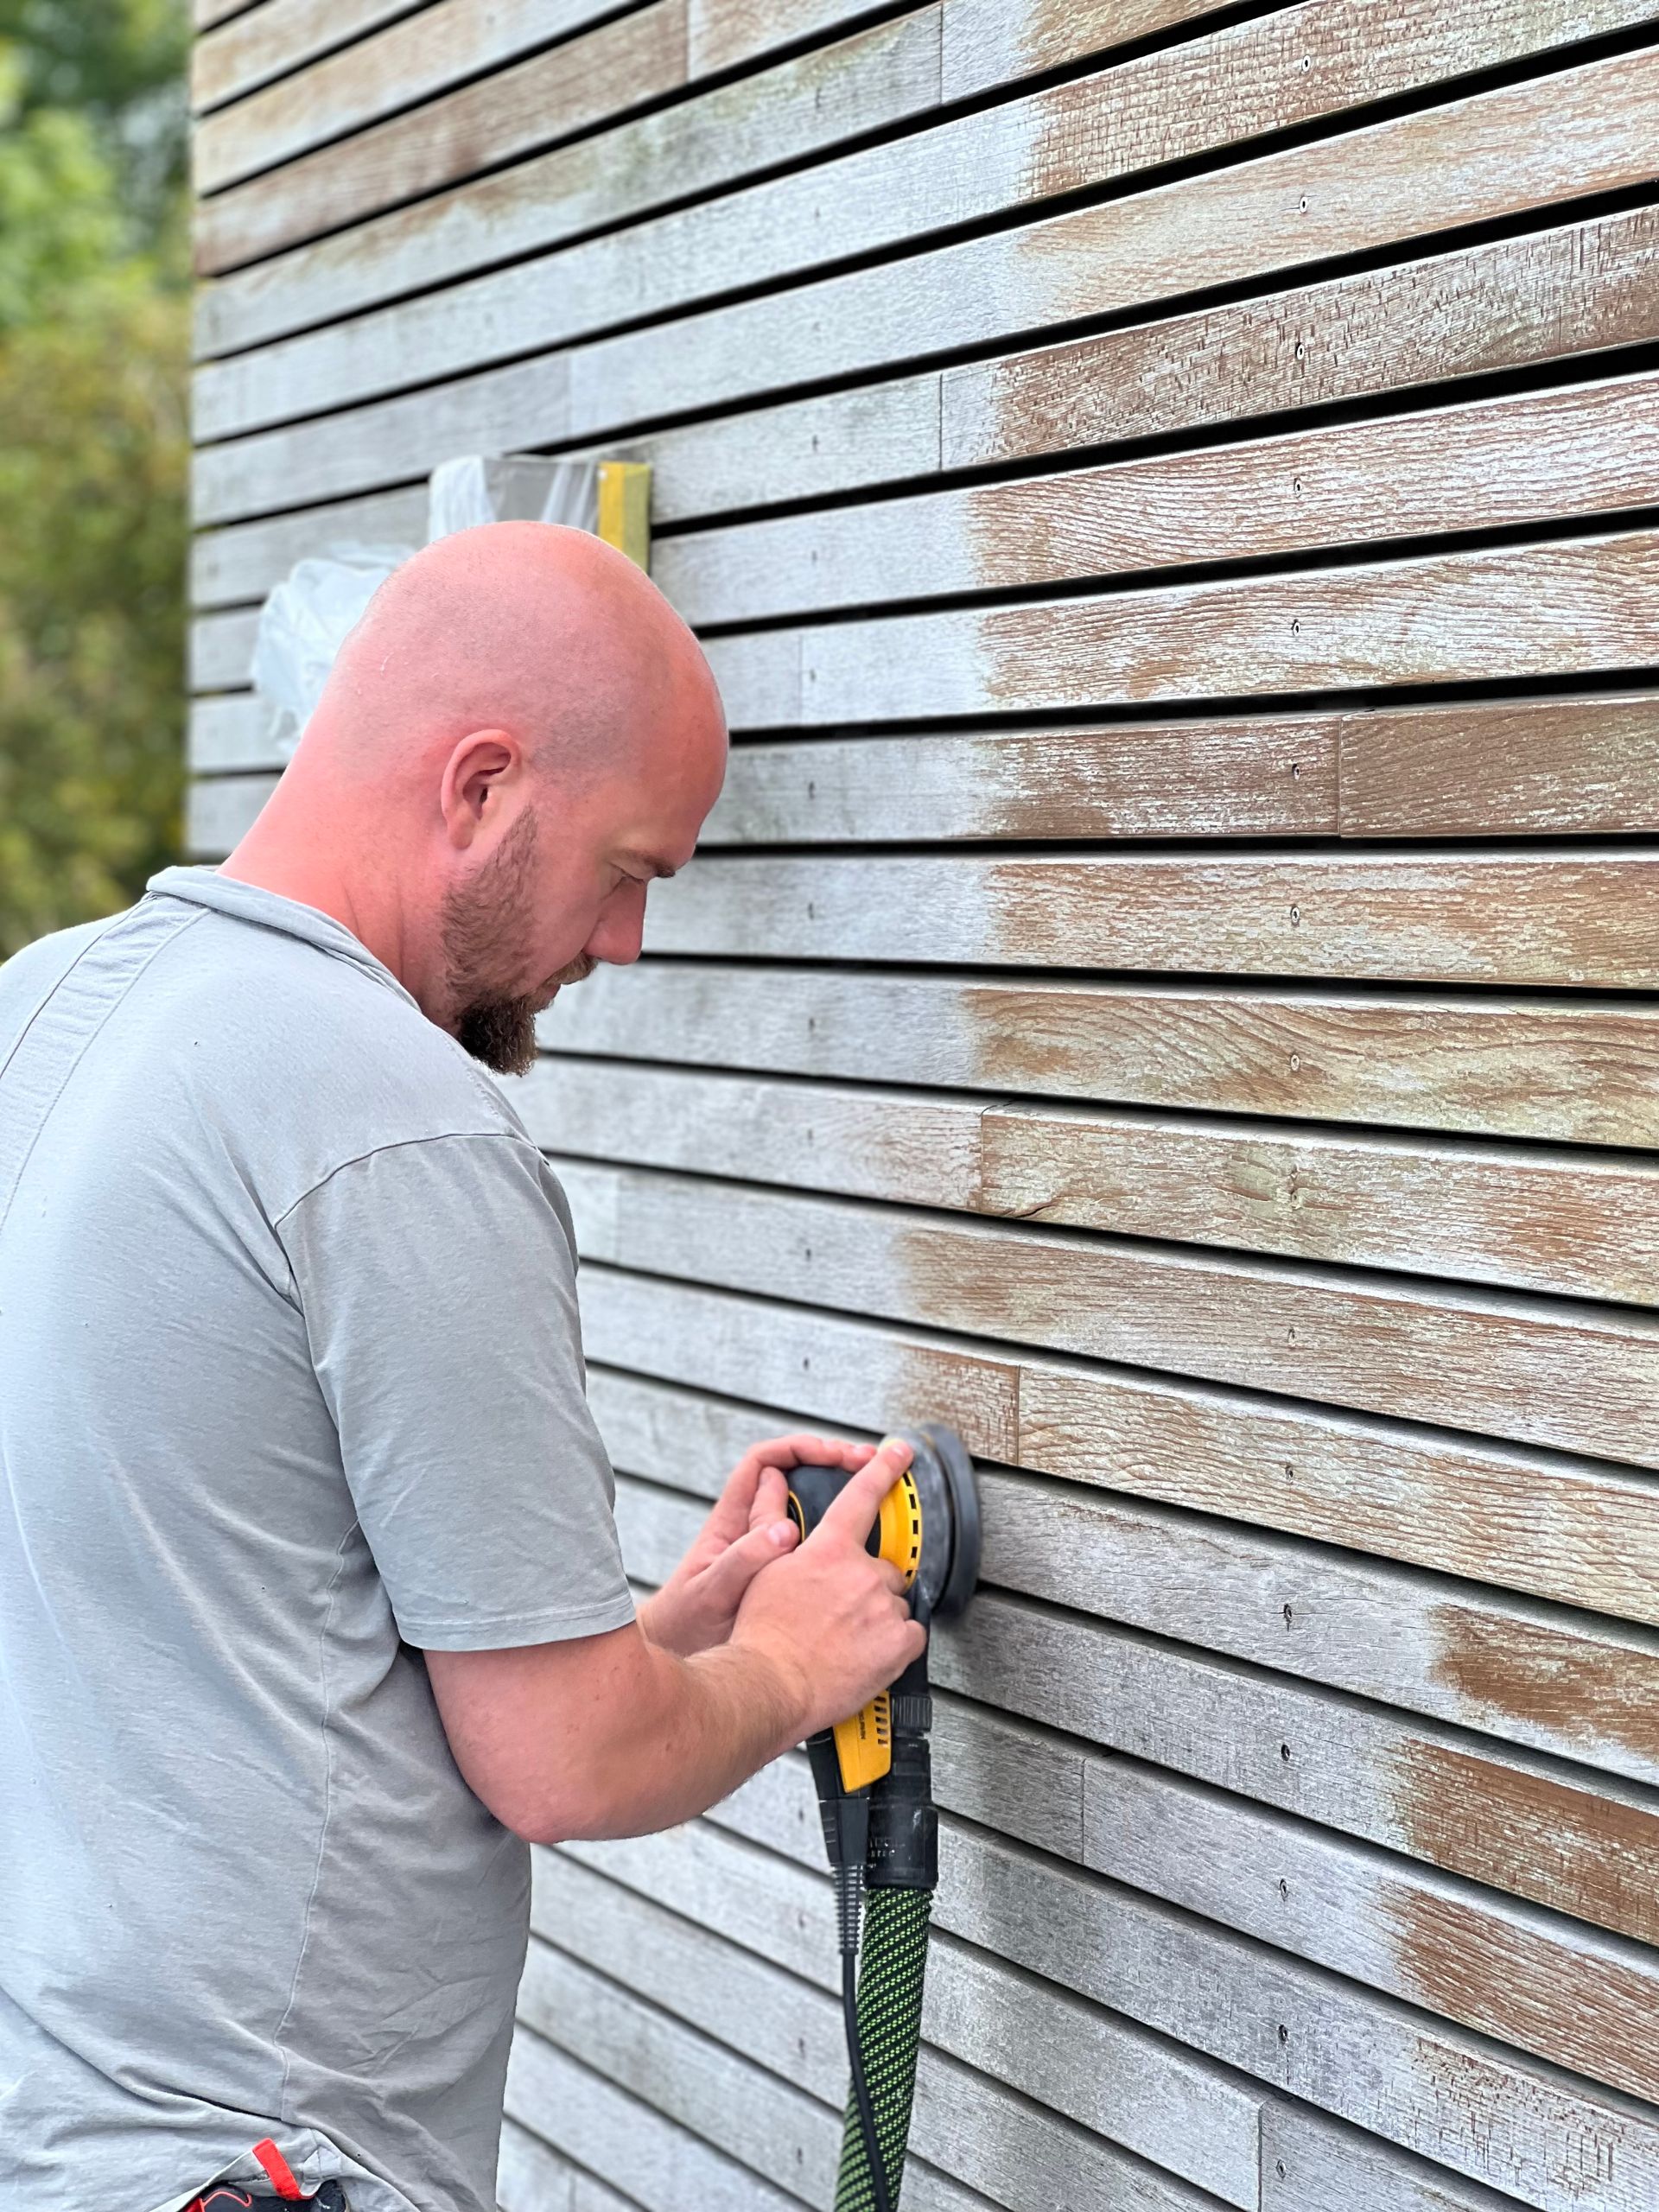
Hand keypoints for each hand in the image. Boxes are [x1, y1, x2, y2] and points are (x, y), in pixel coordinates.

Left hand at [638, 1431, 880, 1657]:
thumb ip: (742, 1560)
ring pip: (809, 1505)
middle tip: (870, 1464)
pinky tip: (864, 1543)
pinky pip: (816, 1539)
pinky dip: (841, 1534)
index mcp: (730, 1521)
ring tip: (878, 1492)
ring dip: (842, 1494)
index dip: (799, 1450)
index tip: (833, 1454)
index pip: (764, 1462)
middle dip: (833, 1462)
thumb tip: (784, 1531)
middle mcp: (751, 1527)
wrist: (677, 1654)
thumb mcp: (711, 1593)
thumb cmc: (684, 1624)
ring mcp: (769, 1547)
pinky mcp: (784, 1570)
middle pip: (795, 1474)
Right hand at [731, 1437, 927, 1740]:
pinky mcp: (898, 1642)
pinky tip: (869, 1655)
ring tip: (848, 1640)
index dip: (882, 1470)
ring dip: (879, 1618)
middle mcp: (861, 1573)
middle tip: (841, 1613)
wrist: (771, 1684)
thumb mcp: (763, 1572)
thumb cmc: (762, 1635)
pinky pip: (911, 1636)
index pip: (860, 1497)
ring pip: (894, 1604)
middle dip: (868, 1587)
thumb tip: (777, 1508)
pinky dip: (896, 1646)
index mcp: (828, 1551)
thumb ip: (776, 1534)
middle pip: (883, 1568)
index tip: (898, 1453)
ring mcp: (882, 1607)